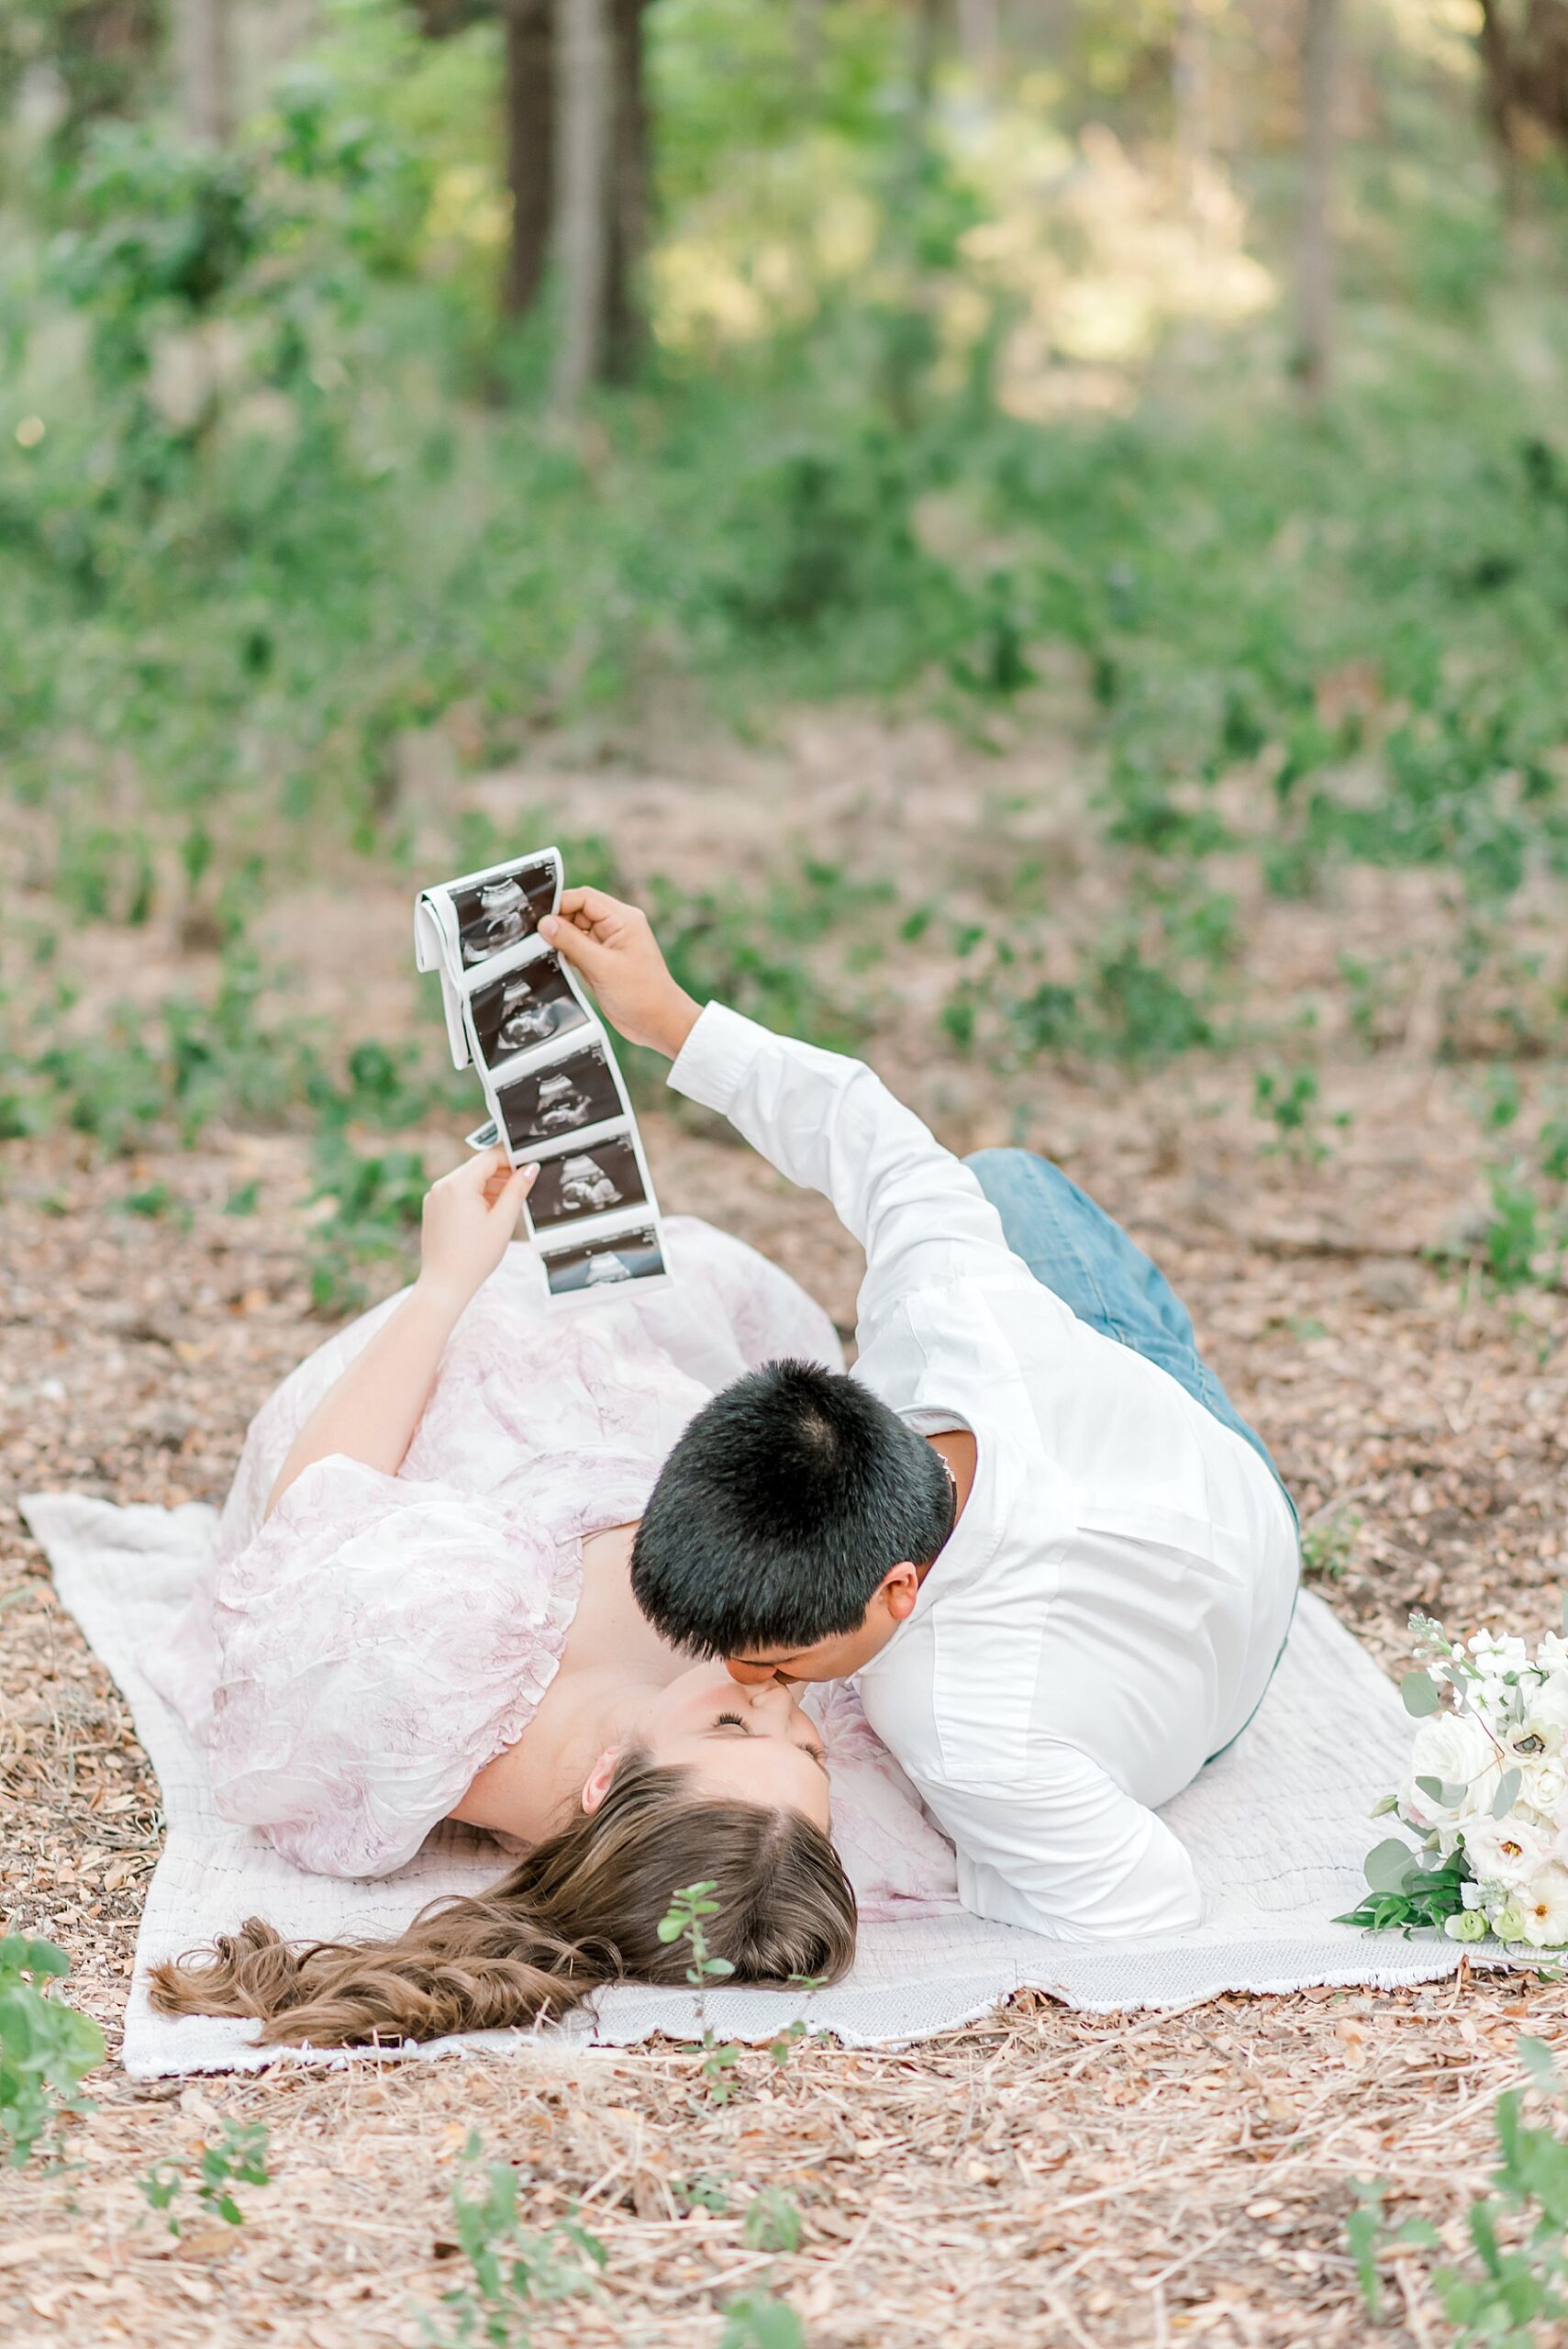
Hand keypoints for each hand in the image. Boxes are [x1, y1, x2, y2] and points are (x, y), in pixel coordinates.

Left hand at [416, 1148, 536, 1312]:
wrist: (445, 1283)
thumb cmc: (473, 1257)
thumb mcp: (503, 1221)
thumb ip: (517, 1190)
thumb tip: (529, 1169)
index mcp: (458, 1184)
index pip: (490, 1157)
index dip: (512, 1161)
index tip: (526, 1171)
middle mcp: (442, 1186)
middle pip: (477, 1168)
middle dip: (500, 1177)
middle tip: (520, 1193)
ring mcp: (434, 1197)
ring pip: (467, 1181)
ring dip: (488, 1189)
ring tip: (503, 1210)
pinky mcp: (432, 1209)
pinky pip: (456, 1194)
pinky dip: (473, 1199)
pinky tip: (485, 1218)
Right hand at [540, 889, 701, 1058]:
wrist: (659, 1024)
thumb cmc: (643, 995)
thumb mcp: (602, 966)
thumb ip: (572, 942)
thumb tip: (546, 923)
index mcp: (623, 919)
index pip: (585, 897)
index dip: (560, 904)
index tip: (540, 918)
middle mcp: (617, 928)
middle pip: (578, 912)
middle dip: (558, 924)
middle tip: (540, 939)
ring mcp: (609, 946)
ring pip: (576, 932)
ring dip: (561, 941)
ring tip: (549, 954)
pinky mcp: (603, 963)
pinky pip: (578, 950)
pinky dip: (567, 955)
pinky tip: (559, 965)